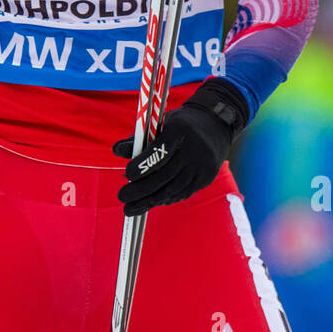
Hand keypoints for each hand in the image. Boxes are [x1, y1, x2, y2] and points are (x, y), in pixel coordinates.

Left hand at [113, 78, 248, 217]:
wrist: (215, 125)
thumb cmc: (180, 124)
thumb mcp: (160, 123)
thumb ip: (139, 139)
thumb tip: (116, 150)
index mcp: (180, 130)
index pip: (160, 151)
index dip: (143, 164)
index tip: (127, 173)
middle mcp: (194, 149)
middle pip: (165, 175)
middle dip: (140, 189)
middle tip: (122, 196)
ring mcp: (202, 166)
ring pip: (173, 189)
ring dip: (149, 201)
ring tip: (129, 208)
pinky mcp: (206, 178)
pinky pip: (182, 193)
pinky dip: (164, 199)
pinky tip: (149, 203)